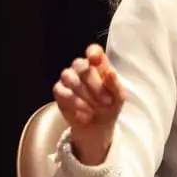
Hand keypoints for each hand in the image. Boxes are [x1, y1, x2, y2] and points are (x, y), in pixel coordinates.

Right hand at [52, 44, 125, 163]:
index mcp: (98, 64)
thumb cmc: (109, 105)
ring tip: (95, 110)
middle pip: (82, 66)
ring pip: (70, 78)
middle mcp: (81, 67)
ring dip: (85, 96)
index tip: (95, 59)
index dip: (93, 52)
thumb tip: (111, 72)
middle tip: (107, 102)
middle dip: (95, 86)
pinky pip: (63, 93)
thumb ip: (115, 85)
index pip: (94, 51)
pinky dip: (75, 104)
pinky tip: (85, 113)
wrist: (97, 125)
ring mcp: (68, 77)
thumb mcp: (118, 97)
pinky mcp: (59, 90)